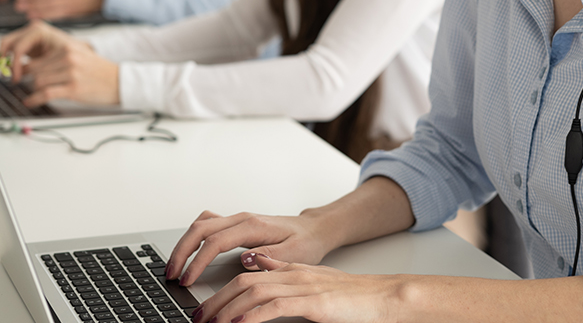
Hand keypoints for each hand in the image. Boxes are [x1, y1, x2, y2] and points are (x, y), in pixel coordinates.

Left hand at [0, 21, 119, 106]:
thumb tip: (30, 67)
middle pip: (34, 70)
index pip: (36, 57)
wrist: (120, 81)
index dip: (23, 67)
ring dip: (32, 90)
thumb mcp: (78, 57)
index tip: (15, 73)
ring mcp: (70, 73)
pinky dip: (34, 99)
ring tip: (31, 95)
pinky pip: (45, 93)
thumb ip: (56, 59)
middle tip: (19, 85)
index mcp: (67, 48)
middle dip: (26, 79)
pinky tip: (30, 102)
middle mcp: (68, 57)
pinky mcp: (73, 88)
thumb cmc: (99, 72)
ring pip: (37, 81)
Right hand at [166, 210, 334, 285]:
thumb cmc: (305, 242)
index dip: (198, 261)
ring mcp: (237, 220)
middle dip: (182, 252)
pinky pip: (207, 225)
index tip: (188, 279)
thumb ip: (270, 257)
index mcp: (254, 226)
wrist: (313, 229)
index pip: (216, 241)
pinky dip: (193, 238)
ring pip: (200, 225)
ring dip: (184, 244)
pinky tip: (189, 253)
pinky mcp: (235, 225)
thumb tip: (245, 260)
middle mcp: (242, 219)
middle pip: (200, 229)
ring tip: (175, 267)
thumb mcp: (295, 253)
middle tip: (172, 275)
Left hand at [193, 256, 405, 322]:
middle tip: (199, 319)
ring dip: (228, 309)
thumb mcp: (312, 279)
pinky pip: (276, 306)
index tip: (204, 309)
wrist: (383, 297)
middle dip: (216, 301)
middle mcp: (293, 274)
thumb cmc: (352, 295)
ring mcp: (303, 287)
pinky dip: (254, 316)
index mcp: (291, 270)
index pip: (247, 275)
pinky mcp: (314, 303)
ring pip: (254, 292)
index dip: (221, 291)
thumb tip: (258, 265)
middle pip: (243, 282)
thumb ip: (284, 272)